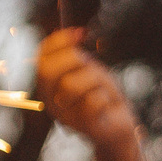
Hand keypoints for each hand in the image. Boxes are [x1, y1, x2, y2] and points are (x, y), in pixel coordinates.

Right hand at [37, 28, 140, 158]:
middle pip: (47, 70)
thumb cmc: (103, 95)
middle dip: (72, 59)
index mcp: (48, 86)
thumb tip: (75, 33)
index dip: (58, 41)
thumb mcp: (89, 71)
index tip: (80, 33)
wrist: (120, 128)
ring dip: (95, 80)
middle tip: (91, 64)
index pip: (40, 58)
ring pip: (71, 84)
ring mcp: (64, 116)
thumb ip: (76, 56)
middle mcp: (50, 101)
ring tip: (102, 89)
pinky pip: (92, 101)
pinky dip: (105, 97)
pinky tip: (107, 105)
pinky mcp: (82, 127)